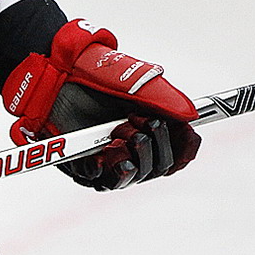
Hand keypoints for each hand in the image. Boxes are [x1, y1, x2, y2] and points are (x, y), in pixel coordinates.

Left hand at [2, 19, 199, 190]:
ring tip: (121, 128)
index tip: (186, 132)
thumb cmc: (100, 78)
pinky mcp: (84, 167)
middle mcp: (131, 150)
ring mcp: (108, 160)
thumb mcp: (141, 85)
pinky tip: (109, 149)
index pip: (178, 154)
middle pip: (161, 167)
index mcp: (150, 131)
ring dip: (136, 152)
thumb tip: (191, 118)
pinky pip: (104, 181)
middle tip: (142, 118)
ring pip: (136, 176)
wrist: (62, 74)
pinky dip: (112, 166)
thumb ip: (168, 101)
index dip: (185, 147)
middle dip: (159, 142)